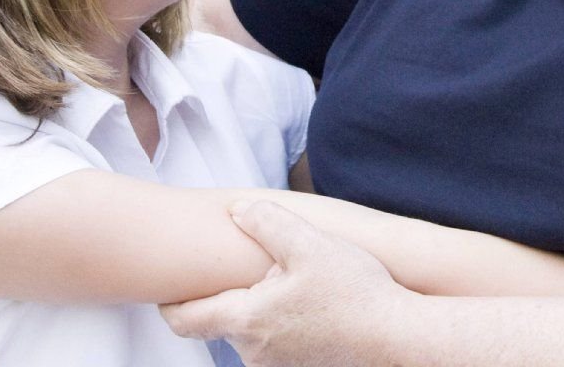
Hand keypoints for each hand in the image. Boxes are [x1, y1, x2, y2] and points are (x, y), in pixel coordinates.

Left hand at [161, 199, 410, 366]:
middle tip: (255, 266)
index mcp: (247, 320)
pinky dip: (285, 322)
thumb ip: (266, 222)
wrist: (399, 339)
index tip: (165, 287)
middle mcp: (255, 352)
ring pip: (254, 332)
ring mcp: (279, 366)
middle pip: (223, 322)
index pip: (185, 320)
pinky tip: (313, 302)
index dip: (169, 303)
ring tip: (295, 281)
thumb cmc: (356, 293)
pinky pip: (279, 343)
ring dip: (263, 308)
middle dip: (233, 294)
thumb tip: (237, 212)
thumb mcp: (309, 244)